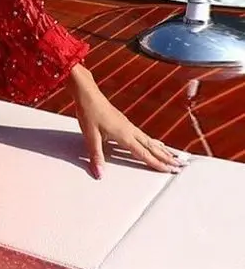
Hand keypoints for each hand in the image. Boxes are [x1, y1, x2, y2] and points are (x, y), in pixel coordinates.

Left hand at [68, 65, 186, 179]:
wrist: (88, 95)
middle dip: (167, 157)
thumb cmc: (89, 113)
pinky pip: (144, 136)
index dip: (157, 163)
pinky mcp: (125, 123)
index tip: (169, 170)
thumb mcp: (90, 137)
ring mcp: (129, 126)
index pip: (144, 153)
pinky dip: (153, 143)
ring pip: (150, 141)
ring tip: (173, 156)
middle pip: (152, 147)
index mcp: (124, 135)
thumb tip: (100, 174)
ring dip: (162, 150)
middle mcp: (130, 130)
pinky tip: (154, 144)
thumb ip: (96, 156)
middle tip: (180, 165)